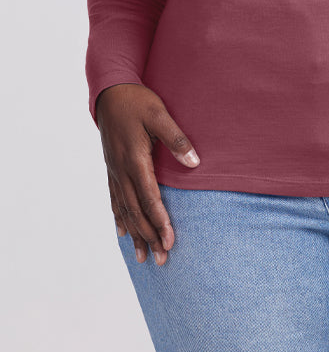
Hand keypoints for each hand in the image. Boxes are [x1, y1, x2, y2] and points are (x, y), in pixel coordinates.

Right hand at [96, 83, 199, 266]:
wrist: (109, 92)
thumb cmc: (137, 101)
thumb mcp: (160, 114)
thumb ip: (176, 139)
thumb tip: (195, 163)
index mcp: (135, 159)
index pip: (149, 198)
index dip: (160, 222)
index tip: (170, 241)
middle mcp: (122, 170)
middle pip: (136, 211)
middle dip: (149, 236)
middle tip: (162, 259)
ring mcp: (114, 171)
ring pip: (124, 210)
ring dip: (135, 234)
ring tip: (144, 257)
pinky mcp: (112, 168)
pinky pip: (115, 199)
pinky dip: (120, 219)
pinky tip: (124, 233)